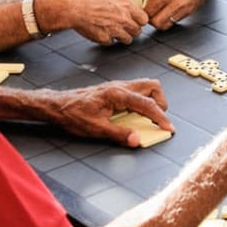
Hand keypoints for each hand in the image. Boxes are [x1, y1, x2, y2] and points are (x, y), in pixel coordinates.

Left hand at [40, 79, 171, 145]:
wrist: (57, 106)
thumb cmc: (73, 115)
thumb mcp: (96, 129)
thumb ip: (119, 134)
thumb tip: (138, 140)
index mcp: (117, 94)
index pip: (147, 103)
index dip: (161, 117)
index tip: (169, 128)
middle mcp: (120, 86)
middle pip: (152, 86)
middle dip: (160, 103)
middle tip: (158, 120)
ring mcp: (117, 86)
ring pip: (145, 86)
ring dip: (152, 101)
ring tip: (148, 118)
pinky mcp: (114, 90)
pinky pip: (136, 91)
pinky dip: (142, 101)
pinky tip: (135, 115)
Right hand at [51, 0, 148, 44]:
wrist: (70, 6)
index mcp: (125, 6)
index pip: (144, 19)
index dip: (140, 19)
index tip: (136, 18)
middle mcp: (122, 19)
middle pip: (137, 31)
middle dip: (132, 28)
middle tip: (125, 25)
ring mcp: (113, 30)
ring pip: (127, 39)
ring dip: (123, 36)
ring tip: (115, 30)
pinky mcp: (103, 38)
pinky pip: (111, 43)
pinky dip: (108, 39)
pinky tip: (103, 31)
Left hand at [142, 0, 221, 28]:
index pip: (150, 10)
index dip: (142, 9)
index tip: (141, 5)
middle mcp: (178, 3)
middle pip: (156, 22)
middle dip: (149, 18)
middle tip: (147, 10)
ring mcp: (185, 9)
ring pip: (166, 25)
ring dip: (159, 20)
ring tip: (157, 10)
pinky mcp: (190, 11)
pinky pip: (175, 21)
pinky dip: (169, 18)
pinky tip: (167, 8)